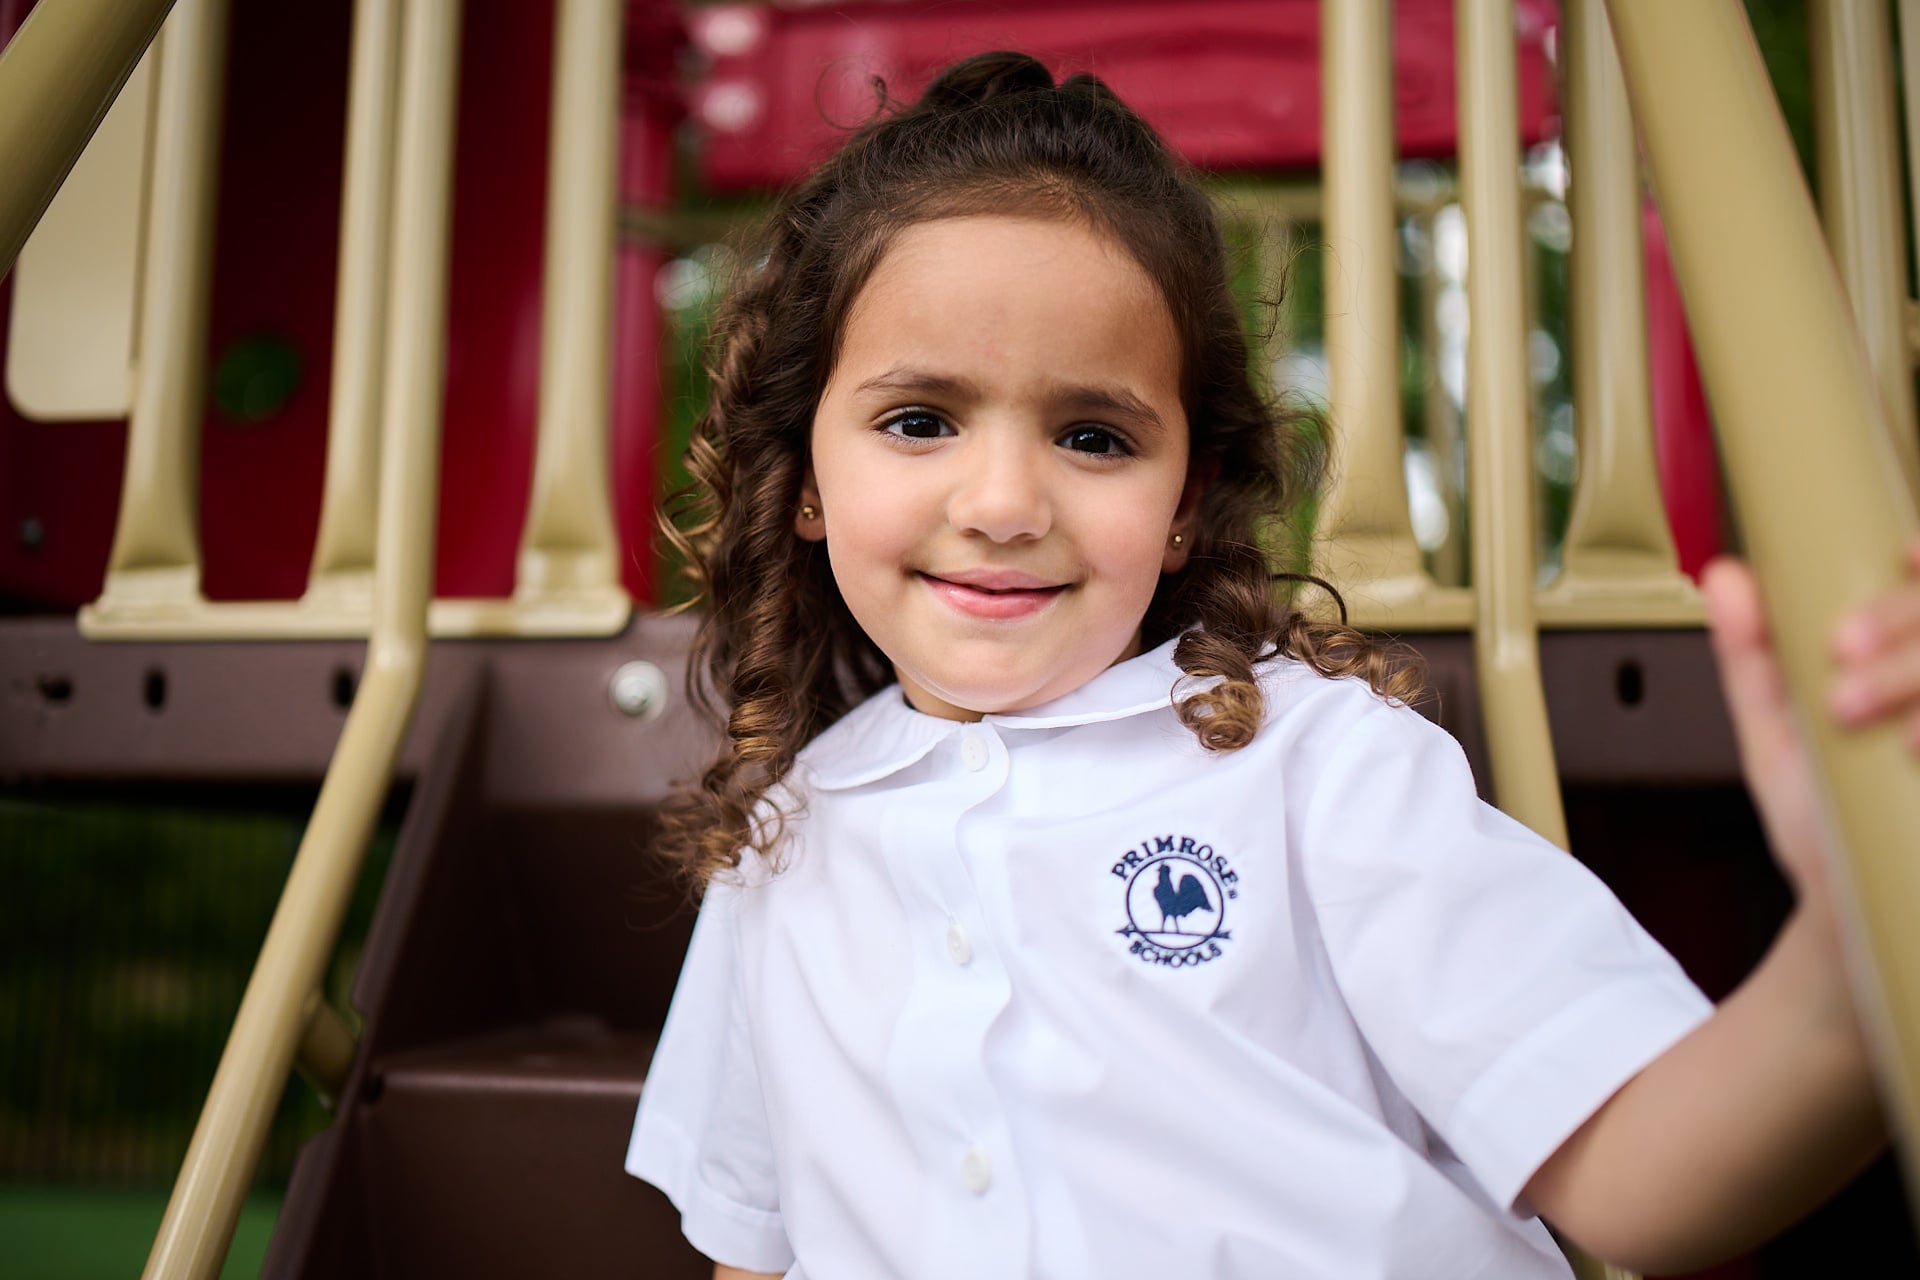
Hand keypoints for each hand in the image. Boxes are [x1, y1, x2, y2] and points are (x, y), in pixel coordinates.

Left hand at [1700, 535, 1919, 906]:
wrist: (1852, 915)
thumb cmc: (1827, 818)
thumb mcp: (1781, 735)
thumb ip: (1756, 658)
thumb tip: (1724, 576)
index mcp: (1915, 660)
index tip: (1898, 564)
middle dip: (1905, 625)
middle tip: (1840, 652)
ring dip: (1916, 672)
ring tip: (1851, 709)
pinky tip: (1915, 752)